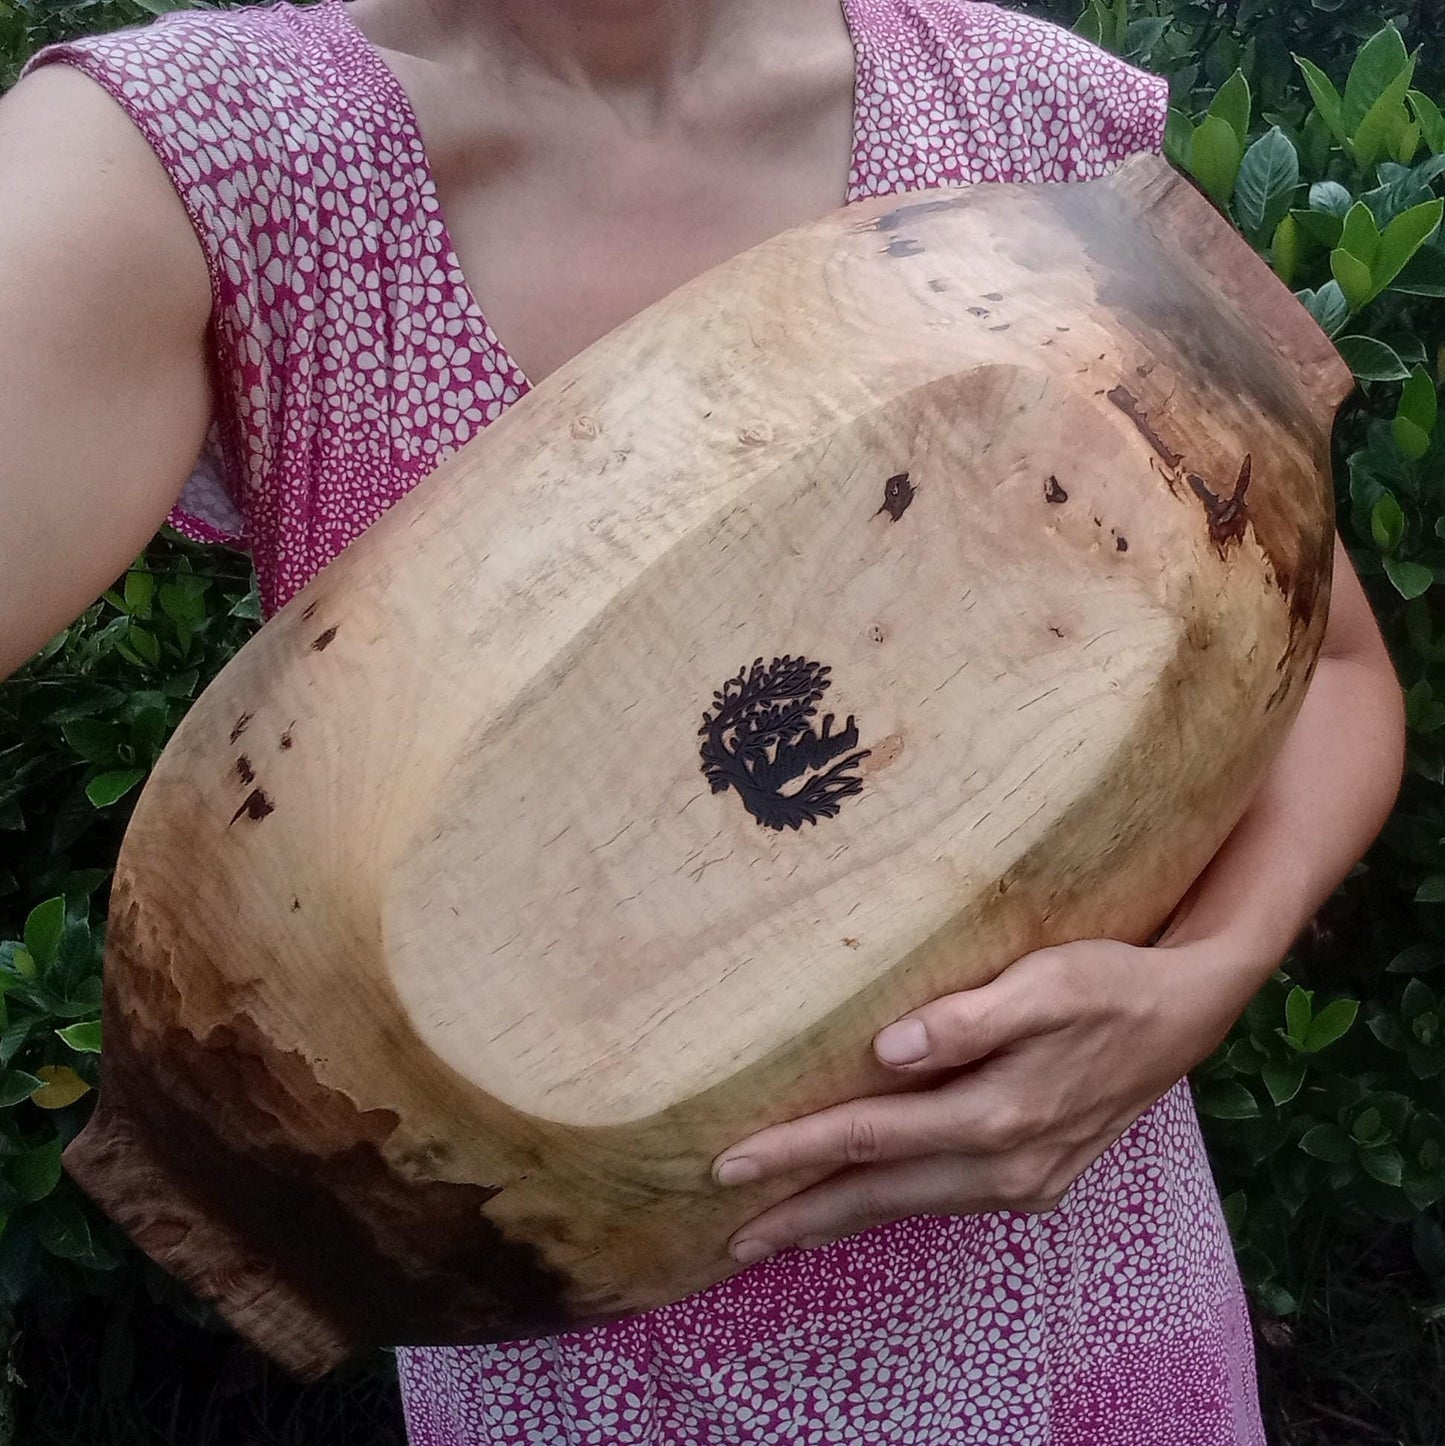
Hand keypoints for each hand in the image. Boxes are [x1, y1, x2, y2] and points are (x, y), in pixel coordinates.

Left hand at [711, 934, 1263, 1264]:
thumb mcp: (1046, 981)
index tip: (728, 1164)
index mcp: (998, 1116)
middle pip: (879, 1196)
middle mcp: (1007, 1166)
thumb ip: (968, 1019)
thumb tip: (886, 1052)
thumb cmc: (1107, 982)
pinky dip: (891, 1207)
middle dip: (801, 1217)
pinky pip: (943, 1202)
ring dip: (841, 1221)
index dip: (795, 1151)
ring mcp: (1026, 1183)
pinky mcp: (1039, 1182)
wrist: (1185, 1012)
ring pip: (910, 1208)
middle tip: (730, 1237)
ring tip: (781, 1232)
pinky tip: (863, 1204)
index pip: (868, 1138)